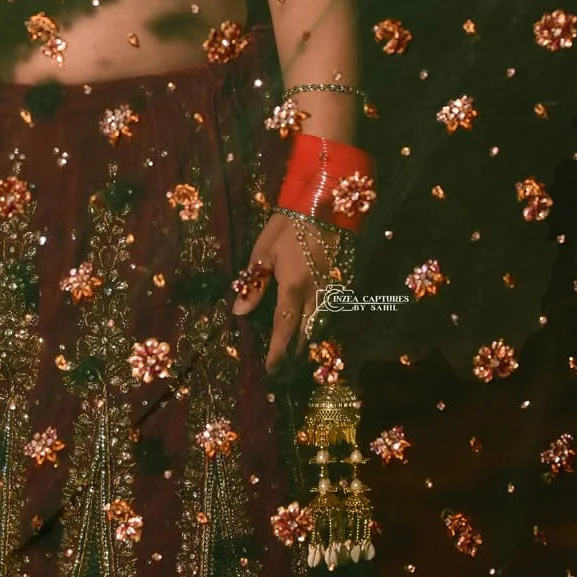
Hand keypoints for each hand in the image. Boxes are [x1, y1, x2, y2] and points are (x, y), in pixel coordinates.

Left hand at [231, 212, 338, 372]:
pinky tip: (310, 329)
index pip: (284, 328)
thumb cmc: (287, 228)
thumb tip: (239, 312)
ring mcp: (329, 289)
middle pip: (305, 333)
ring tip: (294, 356)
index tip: (270, 369)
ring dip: (307, 341)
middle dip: (294, 353)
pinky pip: (327, 311)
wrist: (321, 207)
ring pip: (319, 325)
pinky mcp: (337, 282)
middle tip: (282, 368)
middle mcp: (314, 294)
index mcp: (292, 288)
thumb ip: (253, 286)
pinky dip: (318, 325)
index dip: (277, 351)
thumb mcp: (263, 254)